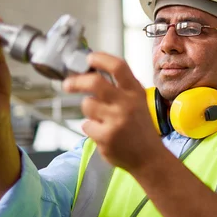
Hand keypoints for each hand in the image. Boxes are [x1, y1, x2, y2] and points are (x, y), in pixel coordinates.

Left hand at [62, 52, 165, 169]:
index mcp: (135, 92)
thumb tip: (91, 71)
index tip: (89, 59)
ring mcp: (116, 120)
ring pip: (87, 105)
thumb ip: (120, 87)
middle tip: (68, 84)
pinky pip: (86, 125)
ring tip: (102, 119)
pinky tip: (104, 133)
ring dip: (89, 111)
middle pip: (94, 82)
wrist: (149, 158)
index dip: (100, 59)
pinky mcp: (106, 137)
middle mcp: (127, 104)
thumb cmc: (140, 127)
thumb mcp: (138, 102)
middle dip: (77, 81)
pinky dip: (91, 128)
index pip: (118, 67)